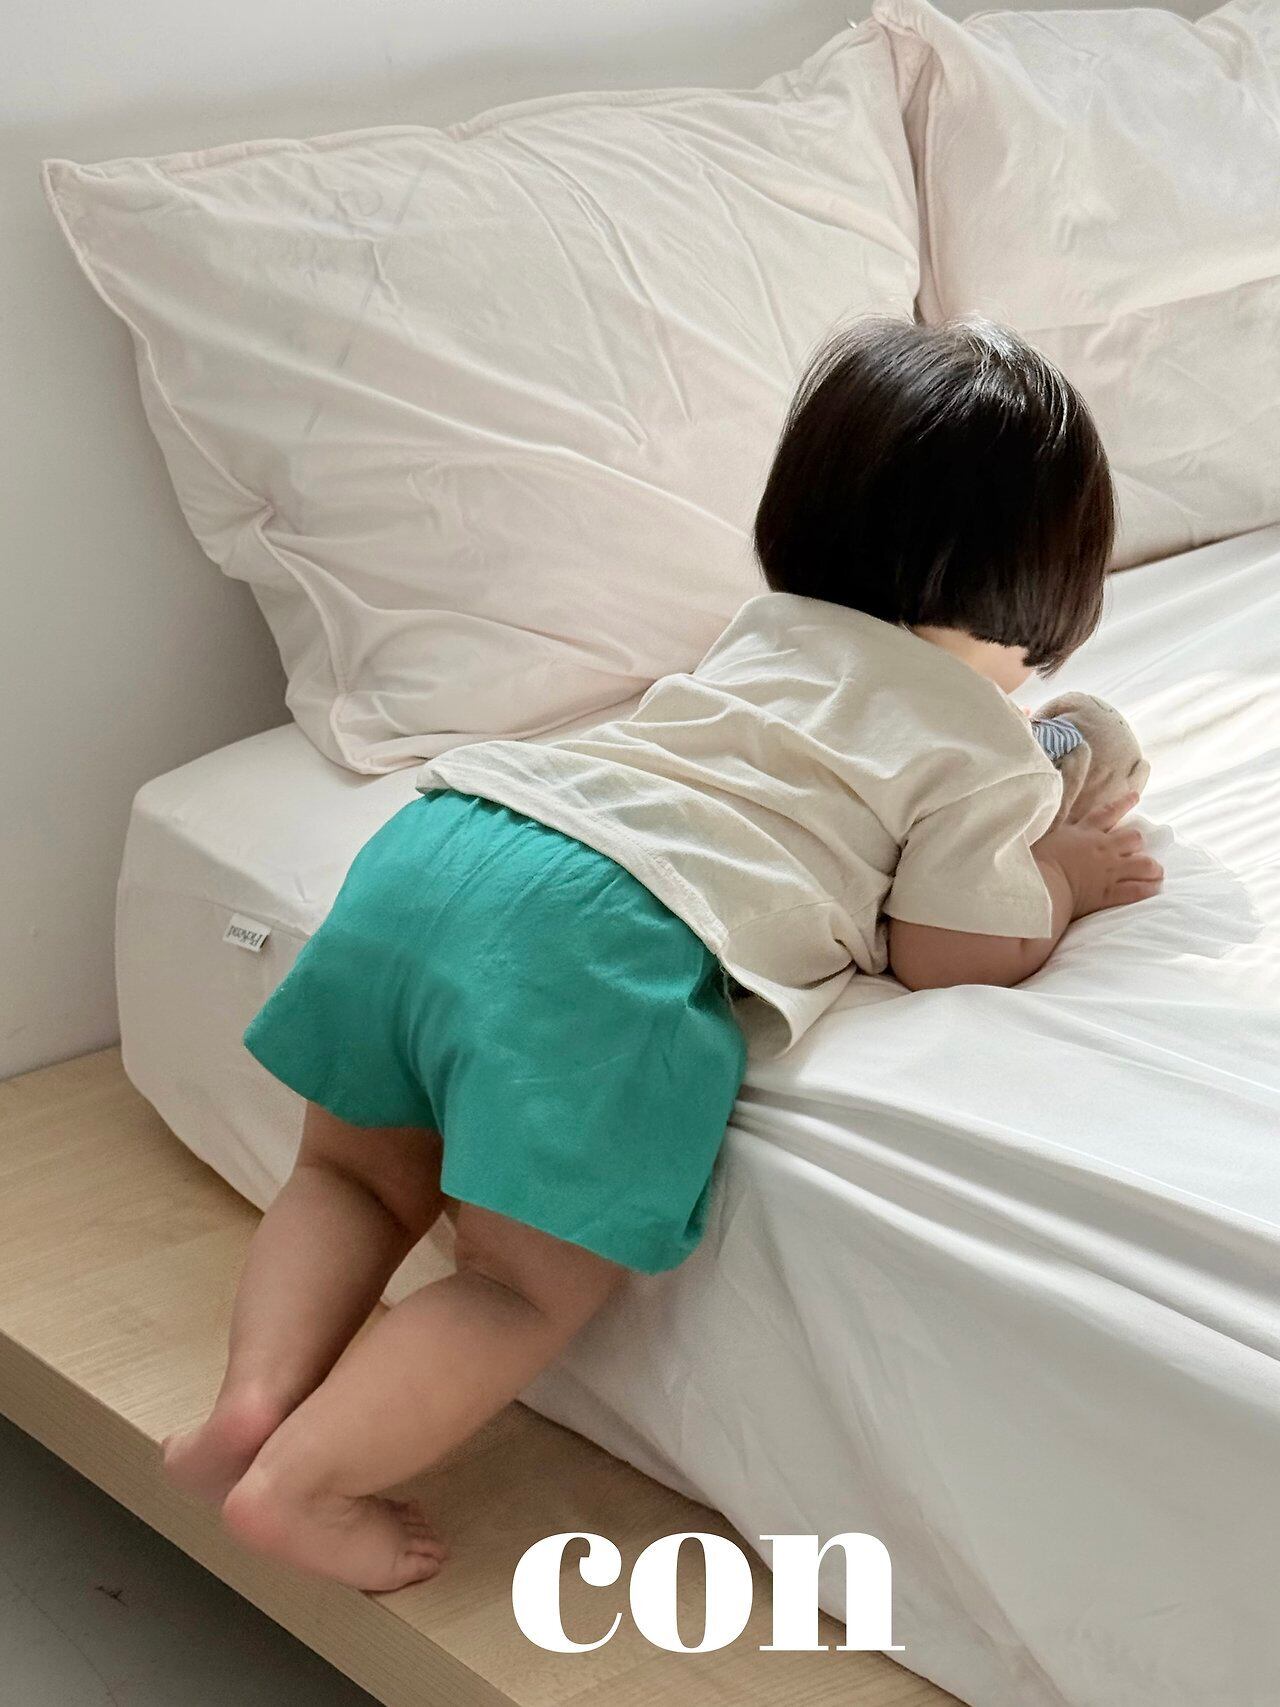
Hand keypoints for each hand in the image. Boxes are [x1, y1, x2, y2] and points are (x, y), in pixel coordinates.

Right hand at [1033, 791, 1162, 920]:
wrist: (1040, 886)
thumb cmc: (1035, 862)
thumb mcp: (1044, 838)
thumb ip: (1055, 833)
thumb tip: (1042, 823)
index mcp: (1084, 832)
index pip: (1108, 812)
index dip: (1124, 803)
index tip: (1136, 796)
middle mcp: (1103, 848)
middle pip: (1133, 837)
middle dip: (1138, 841)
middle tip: (1139, 847)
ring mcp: (1109, 871)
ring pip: (1143, 864)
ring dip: (1152, 867)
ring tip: (1157, 870)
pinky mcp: (1110, 893)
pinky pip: (1138, 890)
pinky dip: (1148, 889)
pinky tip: (1155, 888)